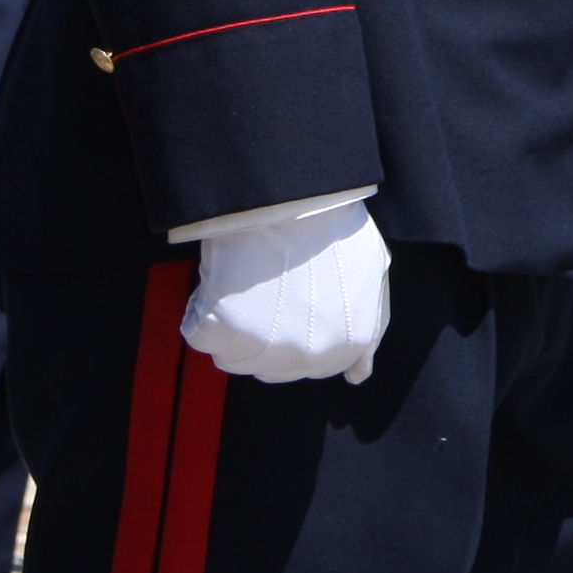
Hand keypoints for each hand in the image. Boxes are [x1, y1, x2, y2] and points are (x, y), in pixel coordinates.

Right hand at [176, 190, 388, 386]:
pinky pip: (200, 334)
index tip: (290, 304)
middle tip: (268, 289)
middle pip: (272, 368)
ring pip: (234, 358)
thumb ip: (372, 328)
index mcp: (350, 343)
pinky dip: (201, 310)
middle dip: (267, 336)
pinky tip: (223, 279)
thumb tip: (359, 377)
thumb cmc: (332, 228)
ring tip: (249, 282)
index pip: (314, 368)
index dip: (297, 335)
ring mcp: (266, 346)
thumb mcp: (370, 274)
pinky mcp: (222, 331)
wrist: (292, 196)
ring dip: (236, 326)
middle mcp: (310, 355)